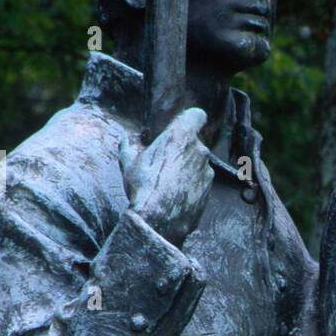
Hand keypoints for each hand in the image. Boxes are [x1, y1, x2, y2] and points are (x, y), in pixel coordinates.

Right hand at [121, 107, 213, 246]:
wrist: (159, 220)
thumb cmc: (143, 186)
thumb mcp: (129, 163)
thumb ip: (129, 146)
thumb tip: (126, 140)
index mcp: (181, 136)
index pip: (197, 116)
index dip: (190, 121)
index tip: (181, 128)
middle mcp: (200, 150)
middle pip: (196, 143)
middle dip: (183, 150)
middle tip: (165, 162)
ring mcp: (207, 172)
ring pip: (199, 165)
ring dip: (188, 170)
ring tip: (168, 184)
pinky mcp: (209, 191)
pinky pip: (200, 184)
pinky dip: (192, 187)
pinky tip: (176, 197)